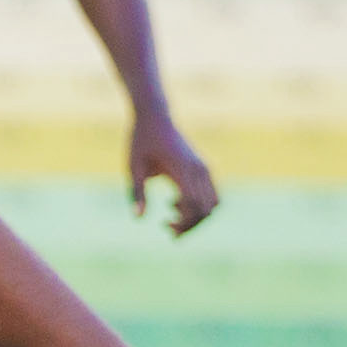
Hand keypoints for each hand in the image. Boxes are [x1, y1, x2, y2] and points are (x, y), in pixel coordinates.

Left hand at [129, 113, 218, 235]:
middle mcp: (198, 169)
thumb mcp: (133, 167)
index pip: (194, 204)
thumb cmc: (141, 141)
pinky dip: (200, 206)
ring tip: (172, 215)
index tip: (165, 224)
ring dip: (196, 217)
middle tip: (168, 228)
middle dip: (190, 225)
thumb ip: (136, 192)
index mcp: (181, 168)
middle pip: (206, 209)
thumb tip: (138, 218)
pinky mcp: (204, 168)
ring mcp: (204, 168)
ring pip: (213, 204)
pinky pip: (212, 195)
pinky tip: (176, 202)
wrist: (155, 117)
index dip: (184, 222)